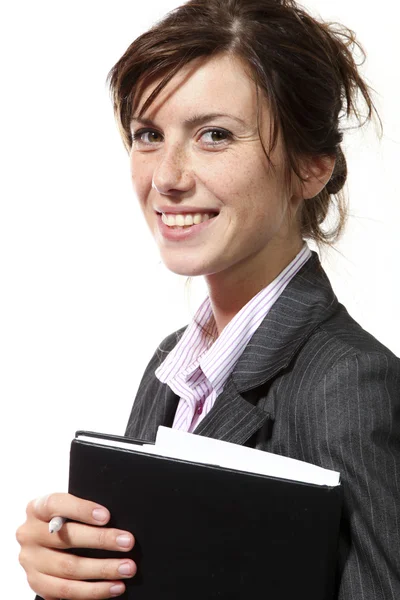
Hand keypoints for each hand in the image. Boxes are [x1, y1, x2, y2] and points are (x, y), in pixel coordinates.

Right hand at [16, 492, 135, 599]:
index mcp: (36, 508)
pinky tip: (113, 586)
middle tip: (127, 543)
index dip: (81, 509)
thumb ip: (83, 511)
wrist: (44, 542)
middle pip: (67, 539)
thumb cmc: (64, 520)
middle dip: (102, 541)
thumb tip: (116, 519)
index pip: (56, 505)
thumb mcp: (67, 508)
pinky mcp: (37, 583)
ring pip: (69, 569)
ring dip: (103, 570)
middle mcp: (29, 535)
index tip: (107, 516)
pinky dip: (93, 591)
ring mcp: (31, 561)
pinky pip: (66, 592)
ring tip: (127, 568)